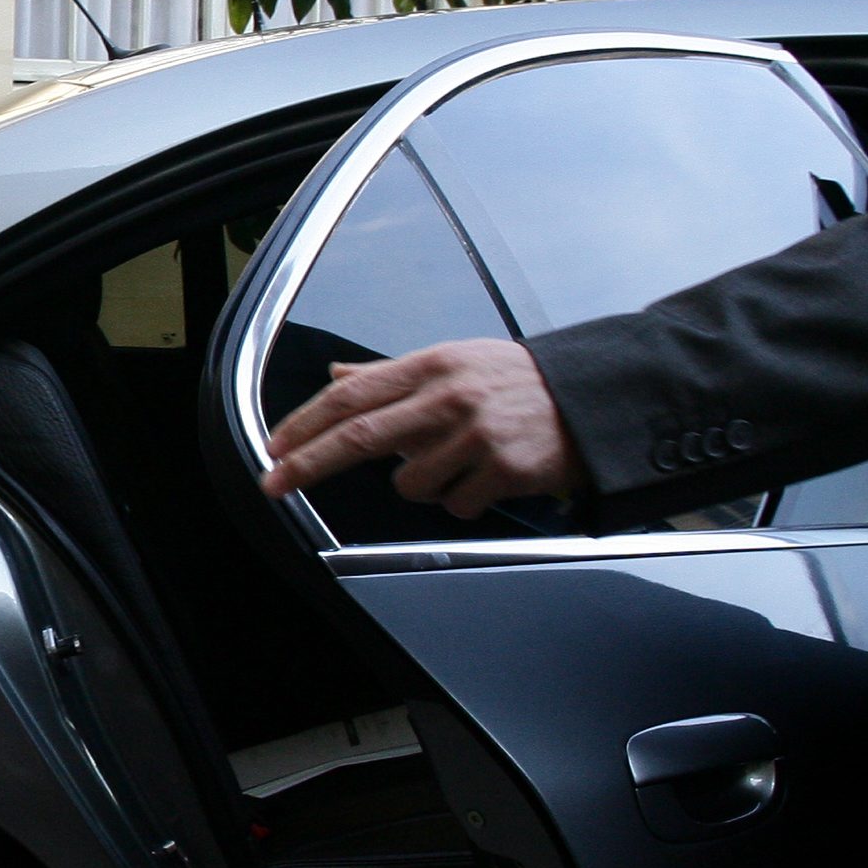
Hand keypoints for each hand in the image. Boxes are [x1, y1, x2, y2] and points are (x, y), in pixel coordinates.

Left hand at [260, 337, 577, 517]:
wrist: (593, 399)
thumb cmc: (515, 383)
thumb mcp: (452, 362)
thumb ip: (390, 375)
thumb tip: (337, 376)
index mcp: (430, 366)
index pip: (351, 396)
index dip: (306, 423)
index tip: (275, 447)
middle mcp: (449, 397)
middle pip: (359, 437)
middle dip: (308, 464)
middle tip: (274, 483)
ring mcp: (477, 435)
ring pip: (408, 483)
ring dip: (421, 483)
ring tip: (458, 462)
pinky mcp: (503, 470)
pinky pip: (454, 504)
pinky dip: (462, 498)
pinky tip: (487, 475)